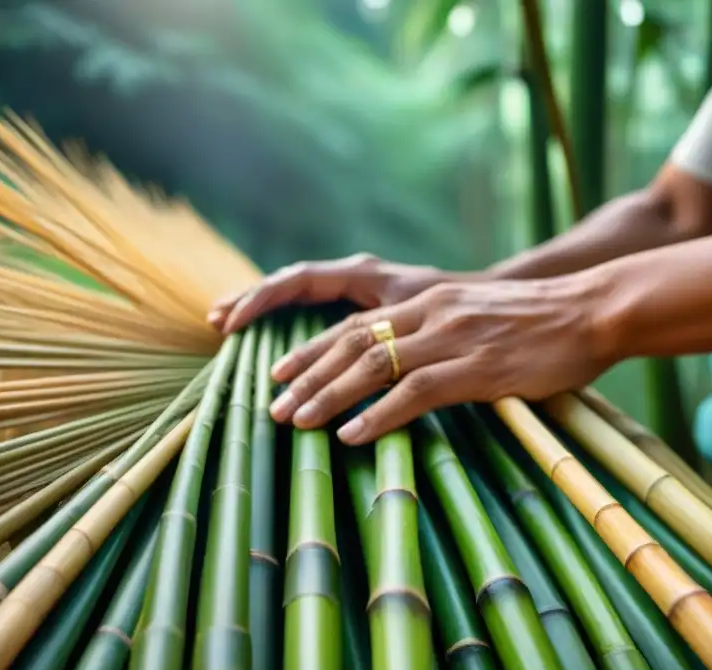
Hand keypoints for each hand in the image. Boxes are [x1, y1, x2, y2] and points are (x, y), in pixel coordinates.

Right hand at [207, 253, 459, 333]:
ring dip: (262, 308)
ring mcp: (357, 291)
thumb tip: (359, 352)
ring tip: (222, 325)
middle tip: (216, 325)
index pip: (299, 280)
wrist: (495, 301)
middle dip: (252, 302)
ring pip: (299, 296)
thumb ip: (391, 332)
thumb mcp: (428, 315)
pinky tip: (270, 342)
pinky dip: (289, 322)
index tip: (232, 323)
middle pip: (289, 284)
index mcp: (365, 275)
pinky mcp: (364, 308)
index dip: (262, 300)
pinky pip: (317, 310)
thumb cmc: (466, 306)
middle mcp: (356, 278)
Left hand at [268, 276, 615, 444]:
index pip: (355, 323)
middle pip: (351, 341)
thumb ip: (447, 335)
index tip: (283, 372)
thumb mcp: (484, 318)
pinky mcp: (477, 367)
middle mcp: (432, 313)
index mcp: (431, 301)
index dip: (313, 348)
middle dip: (306, 374)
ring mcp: (453, 338)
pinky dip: (378, 415)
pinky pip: (414, 392)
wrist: (594, 309)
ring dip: (328, 395)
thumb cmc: (546, 322)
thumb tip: (418, 372)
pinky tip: (352, 435)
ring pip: (372, 364)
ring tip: (297, 422)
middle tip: (274, 405)